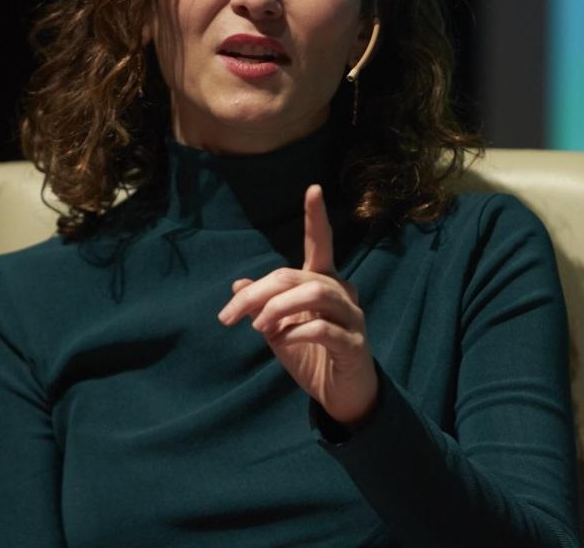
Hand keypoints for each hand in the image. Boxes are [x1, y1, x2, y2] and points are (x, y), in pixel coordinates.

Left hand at [217, 184, 378, 427]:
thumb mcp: (278, 331)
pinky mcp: (354, 343)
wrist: (341, 396)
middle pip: (295, 275)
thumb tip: (238, 282)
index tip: (313, 189)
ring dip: (277, 308)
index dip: (316, 217)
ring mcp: (351, 316)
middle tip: (229, 316)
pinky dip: (297, 332)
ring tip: (259, 328)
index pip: (320, 244)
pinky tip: (283, 342)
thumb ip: (262, 306)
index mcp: (322, 283)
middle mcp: (341, 291)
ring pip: (315, 292)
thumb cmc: (311, 356)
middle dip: (257, 293)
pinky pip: (324, 327)